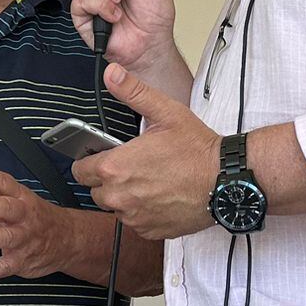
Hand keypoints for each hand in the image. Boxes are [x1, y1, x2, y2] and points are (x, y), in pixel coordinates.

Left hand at [0, 169, 82, 280]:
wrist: (67, 239)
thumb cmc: (31, 216)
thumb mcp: (9, 200)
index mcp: (20, 196)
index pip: (2, 182)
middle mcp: (24, 215)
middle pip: (5, 208)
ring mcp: (25, 238)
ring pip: (6, 237)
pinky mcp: (23, 260)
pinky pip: (6, 266)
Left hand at [70, 64, 217, 240]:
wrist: (226, 180)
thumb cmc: (197, 149)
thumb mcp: (165, 112)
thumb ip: (134, 92)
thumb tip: (112, 74)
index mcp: (115, 168)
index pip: (80, 171)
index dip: (89, 162)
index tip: (102, 157)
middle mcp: (120, 197)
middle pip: (96, 192)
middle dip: (108, 180)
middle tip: (132, 167)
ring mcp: (135, 217)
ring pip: (116, 208)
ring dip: (125, 197)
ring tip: (149, 181)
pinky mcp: (150, 231)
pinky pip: (135, 223)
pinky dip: (142, 213)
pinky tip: (160, 197)